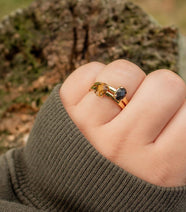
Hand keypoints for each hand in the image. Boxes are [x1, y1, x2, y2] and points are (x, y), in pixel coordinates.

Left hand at [60, 59, 185, 186]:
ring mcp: (89, 125)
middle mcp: (122, 146)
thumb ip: (180, 134)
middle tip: (144, 112)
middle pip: (165, 83)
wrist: (81, 175)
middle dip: (158, 92)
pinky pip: (90, 70)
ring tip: (120, 105)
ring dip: (127, 83)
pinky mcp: (66, 107)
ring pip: (125, 70)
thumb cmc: (131, 164)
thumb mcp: (166, 164)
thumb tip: (183, 104)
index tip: (168, 122)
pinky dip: (97, 77)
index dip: (182, 110)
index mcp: (159, 167)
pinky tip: (98, 99)